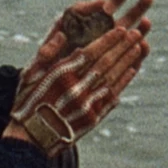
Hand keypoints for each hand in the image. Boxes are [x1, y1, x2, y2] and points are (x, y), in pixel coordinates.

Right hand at [9, 0, 151, 148]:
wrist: (32, 138)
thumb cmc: (29, 102)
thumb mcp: (32, 75)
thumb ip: (50, 55)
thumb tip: (67, 38)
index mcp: (62, 75)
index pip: (91, 52)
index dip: (108, 40)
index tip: (120, 29)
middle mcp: (77, 88)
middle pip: (105, 62)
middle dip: (122, 46)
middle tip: (136, 33)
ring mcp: (86, 104)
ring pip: (112, 77)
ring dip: (127, 61)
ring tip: (138, 46)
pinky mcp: (92, 118)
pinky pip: (111, 96)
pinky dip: (122, 82)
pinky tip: (132, 70)